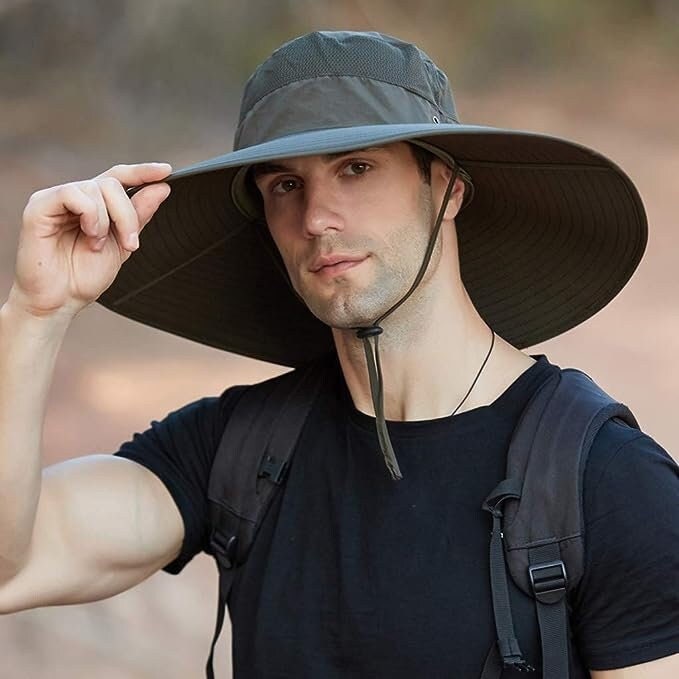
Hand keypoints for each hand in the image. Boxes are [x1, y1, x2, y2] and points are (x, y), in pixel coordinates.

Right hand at [11, 163, 171, 318]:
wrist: (60, 301)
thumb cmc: (83, 277)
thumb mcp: (122, 245)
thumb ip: (139, 216)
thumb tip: (161, 188)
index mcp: (95, 205)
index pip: (119, 177)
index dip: (143, 172)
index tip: (167, 171)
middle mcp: (76, 197)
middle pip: (114, 183)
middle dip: (129, 215)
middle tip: (130, 244)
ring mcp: (57, 199)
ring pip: (98, 187)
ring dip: (108, 221)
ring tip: (97, 245)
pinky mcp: (40, 206)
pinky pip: (73, 193)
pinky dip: (90, 215)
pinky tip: (89, 236)